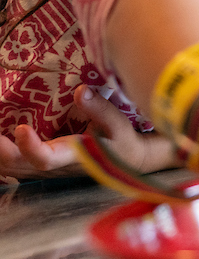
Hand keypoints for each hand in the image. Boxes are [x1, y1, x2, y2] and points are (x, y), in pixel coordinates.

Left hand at [0, 86, 176, 179]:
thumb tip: (81, 89)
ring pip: (9, 168)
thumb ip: (101, 110)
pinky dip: (2, 152)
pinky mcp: (40, 165)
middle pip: (16, 166)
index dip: (29, 148)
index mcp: (73, 156)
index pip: (45, 159)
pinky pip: (12, 165)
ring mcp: (44, 168)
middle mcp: (54, 166)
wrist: (126, 161)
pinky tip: (0, 137)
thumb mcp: (119, 126)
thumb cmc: (123, 143)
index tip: (21, 128)